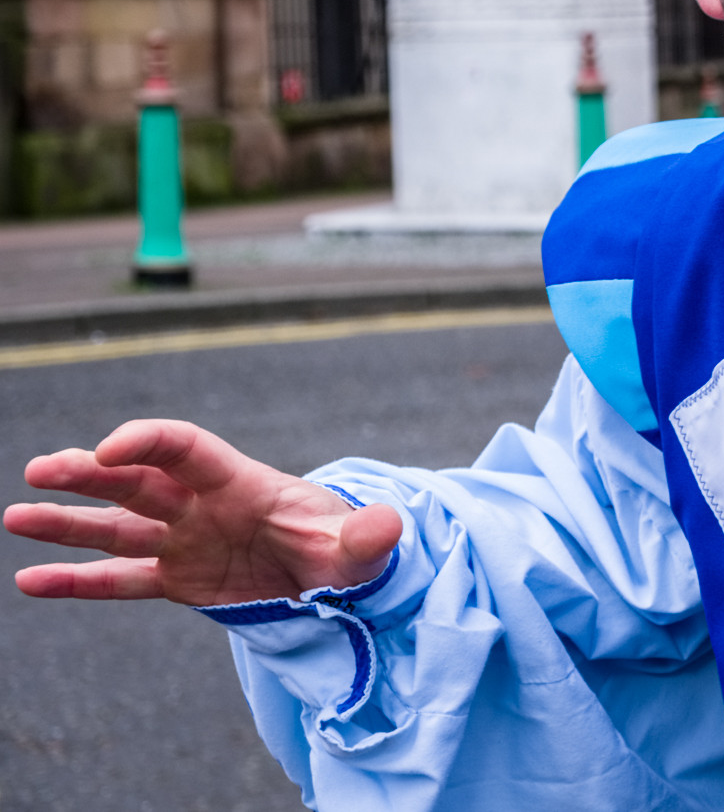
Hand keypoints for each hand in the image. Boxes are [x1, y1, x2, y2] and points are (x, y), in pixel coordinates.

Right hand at [6, 419, 400, 606]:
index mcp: (240, 482)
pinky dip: (76, 581)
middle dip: (90, 473)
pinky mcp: (176, 578)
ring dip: (67, 521)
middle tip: (42, 470)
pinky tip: (29, 580)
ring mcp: (184, 540)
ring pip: (116, 526)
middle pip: (138, 481)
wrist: (332, 575)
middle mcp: (201, 505)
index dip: (148, 441)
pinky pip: (118, 578)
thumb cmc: (341, 545)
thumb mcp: (357, 546)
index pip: (186, 448)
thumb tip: (389, 524)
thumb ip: (364, 537)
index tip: (110, 448)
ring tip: (17, 515)